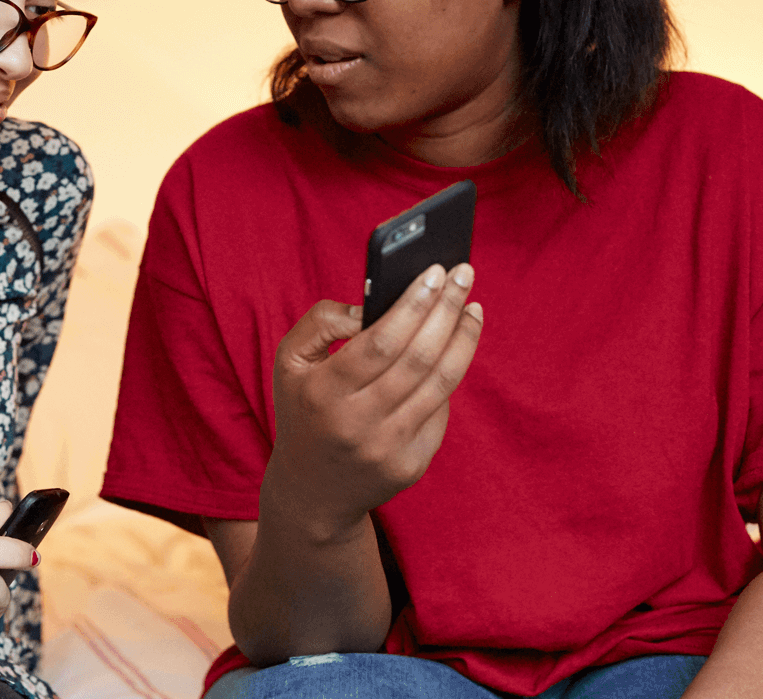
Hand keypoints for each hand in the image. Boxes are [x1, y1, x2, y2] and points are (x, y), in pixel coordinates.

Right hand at [264, 264, 482, 539]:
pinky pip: (440, 409)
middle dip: (446, 310)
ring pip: (440, 384)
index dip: (413, 305)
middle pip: (418, 359)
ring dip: (463, 339)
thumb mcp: (290, 361)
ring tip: (472, 308)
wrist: (311, 491)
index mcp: (323, 394)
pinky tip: (454, 347)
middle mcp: (357, 426)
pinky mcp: (411, 465)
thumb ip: (321, 322)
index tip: (436, 272)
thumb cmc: (305, 408)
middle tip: (464, 274)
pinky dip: (449, 373)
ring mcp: (388, 449)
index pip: (379, 343)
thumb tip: (373, 306)